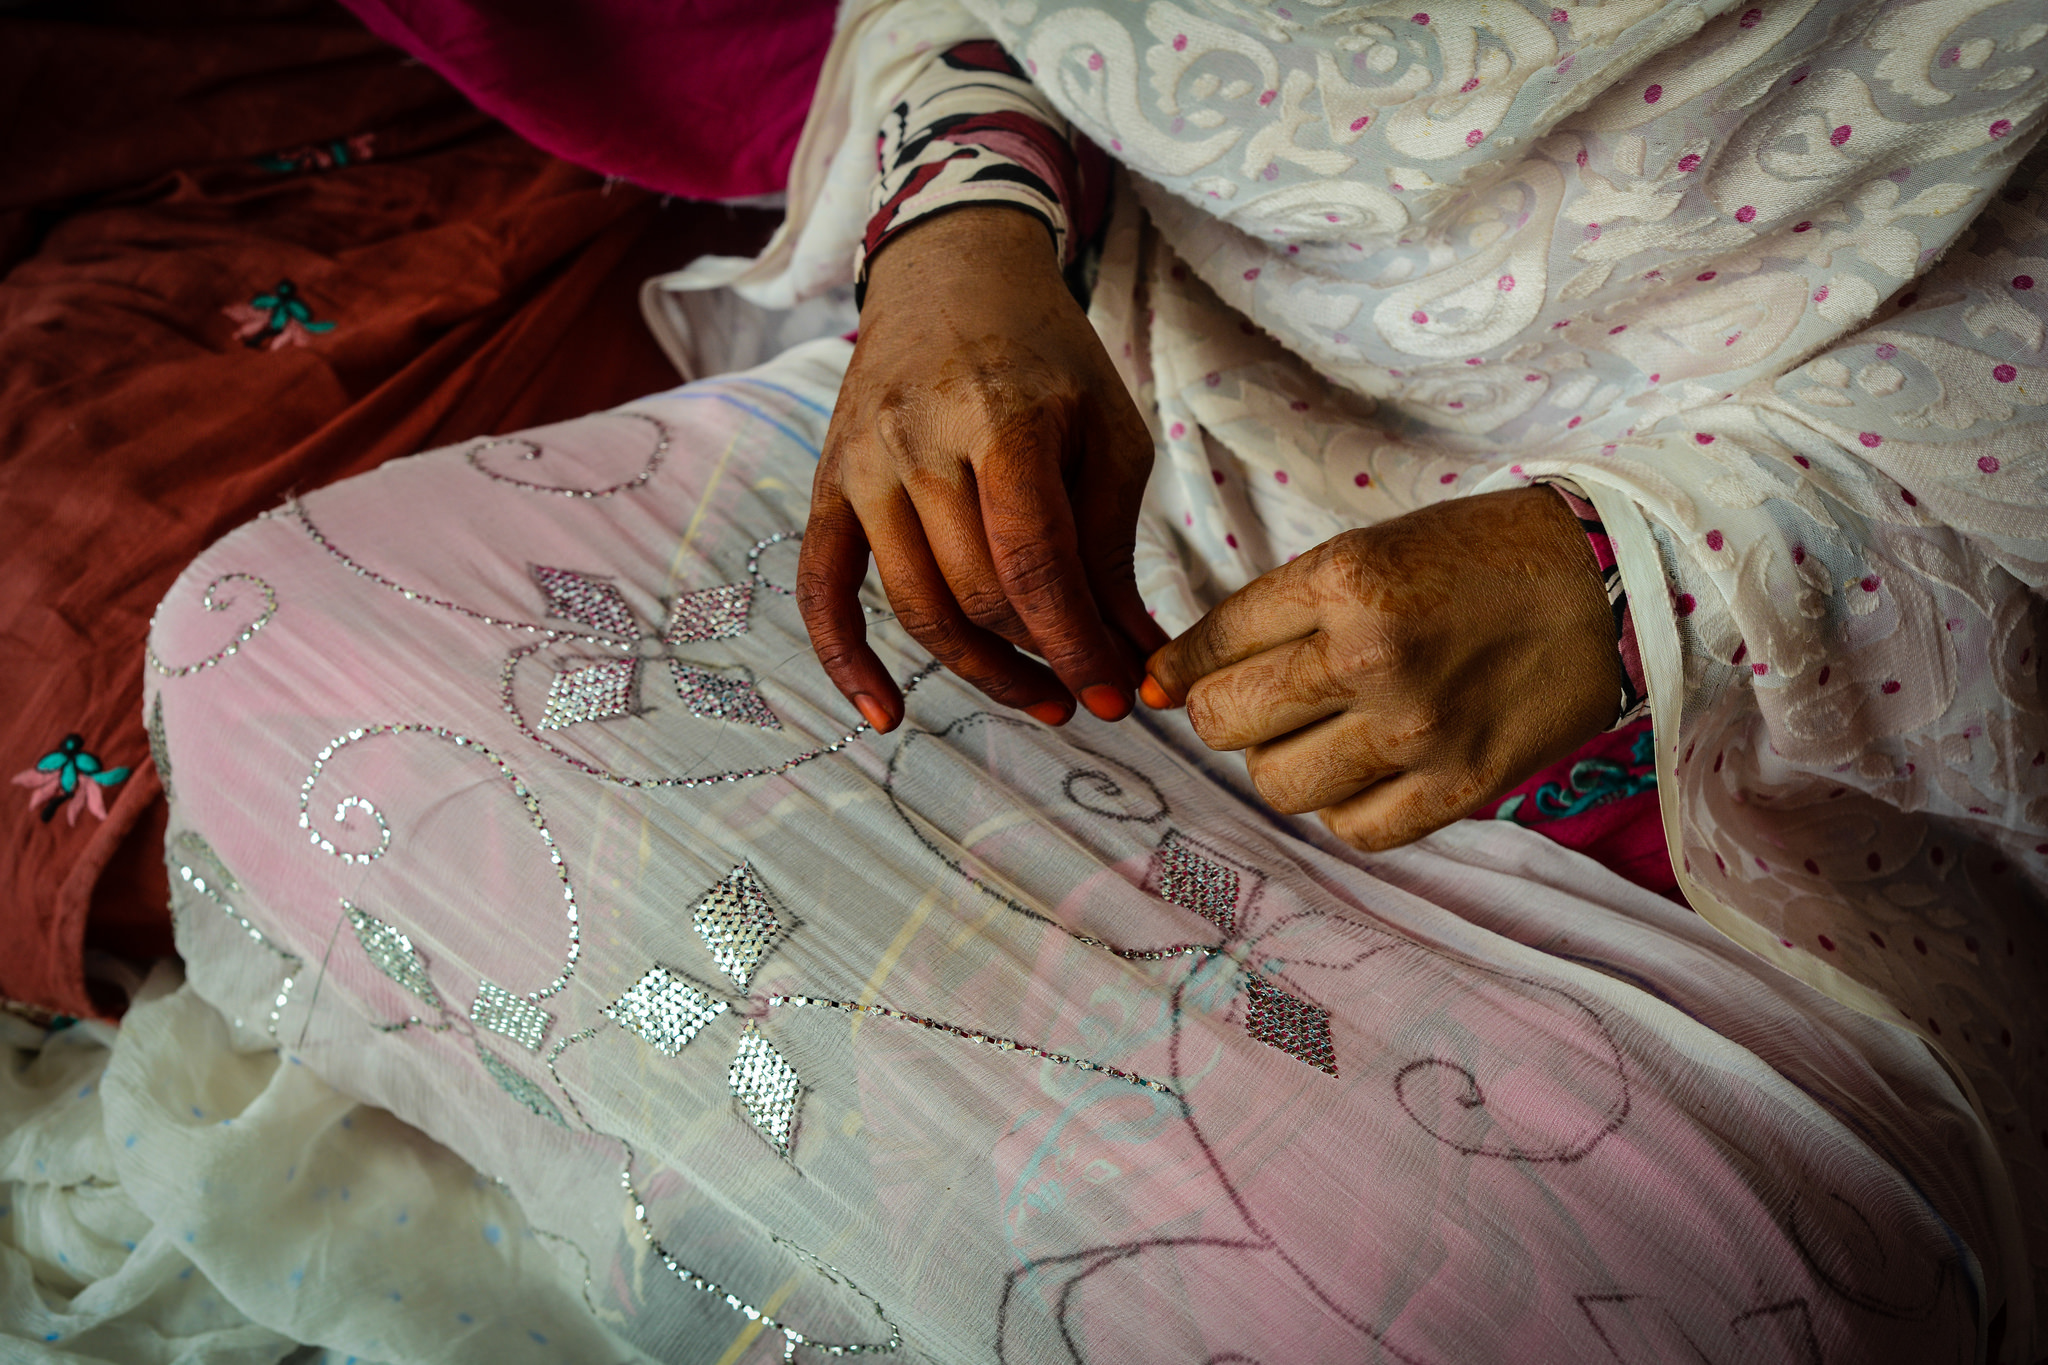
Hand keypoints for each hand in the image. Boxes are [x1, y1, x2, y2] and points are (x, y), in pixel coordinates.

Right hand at [798, 206, 1167, 732]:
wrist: (950, 274)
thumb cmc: (1047, 356)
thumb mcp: (1107, 433)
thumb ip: (1113, 547)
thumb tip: (1136, 659)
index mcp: (1000, 420)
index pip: (1034, 563)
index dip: (1076, 643)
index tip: (1116, 698)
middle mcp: (917, 444)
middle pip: (977, 593)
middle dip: (1042, 656)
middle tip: (1090, 687)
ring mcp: (862, 466)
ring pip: (917, 605)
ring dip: (980, 670)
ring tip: (1039, 696)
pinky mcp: (828, 485)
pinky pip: (823, 589)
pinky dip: (846, 661)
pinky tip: (884, 716)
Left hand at [1143, 487, 1621, 849]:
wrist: (1611, 581)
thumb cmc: (1480, 557)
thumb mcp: (1370, 550)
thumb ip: (1273, 612)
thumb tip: (1170, 680)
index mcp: (1343, 580)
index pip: (1212, 641)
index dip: (1184, 664)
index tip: (1178, 678)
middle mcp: (1370, 658)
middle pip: (1224, 720)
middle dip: (1223, 714)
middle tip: (1257, 703)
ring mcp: (1416, 730)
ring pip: (1276, 785)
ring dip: (1281, 763)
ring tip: (1318, 735)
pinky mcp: (1460, 785)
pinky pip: (1354, 830)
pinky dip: (1343, 807)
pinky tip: (1364, 772)